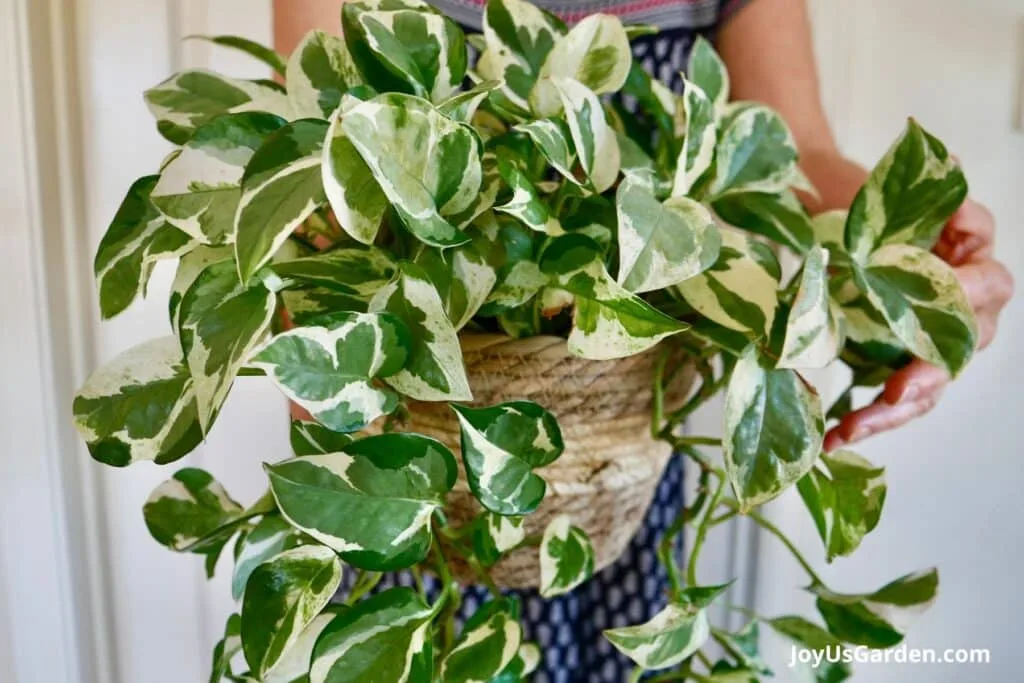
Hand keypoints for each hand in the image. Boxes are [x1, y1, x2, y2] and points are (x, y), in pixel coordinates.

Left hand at [824, 199, 1013, 450]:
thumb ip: (925, 190)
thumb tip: (949, 170)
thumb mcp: (888, 188)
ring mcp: (929, 335)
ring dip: (894, 410)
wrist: (817, 200)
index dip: (968, 296)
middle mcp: (959, 301)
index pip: (986, 282)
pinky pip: (894, 398)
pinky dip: (868, 418)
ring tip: (853, 429)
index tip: (942, 303)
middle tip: (894, 393)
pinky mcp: (896, 359)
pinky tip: (835, 435)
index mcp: (966, 257)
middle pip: (963, 346)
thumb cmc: (856, 193)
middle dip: (929, 373)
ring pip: (932, 382)